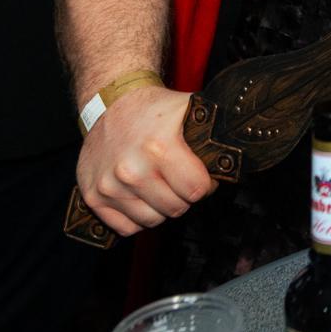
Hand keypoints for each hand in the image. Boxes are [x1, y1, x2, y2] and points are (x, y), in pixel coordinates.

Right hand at [75, 85, 215, 236]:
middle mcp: (131, 170)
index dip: (205, 185)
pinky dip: (136, 217)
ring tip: (160, 185)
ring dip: (160, 207)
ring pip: (151, 221)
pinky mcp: (92, 196)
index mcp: (159, 148)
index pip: (196, 191)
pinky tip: (141, 196)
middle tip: (180, 179)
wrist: (110, 103)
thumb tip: (238, 154)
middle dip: (183, 196)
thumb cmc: (153, 110)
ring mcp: (109, 185)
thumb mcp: (189, 109)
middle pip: (175, 209)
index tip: (202, 176)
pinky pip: (125, 228)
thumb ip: (214, 133)